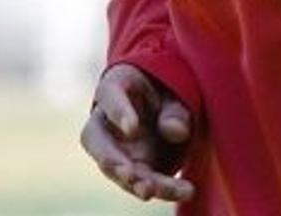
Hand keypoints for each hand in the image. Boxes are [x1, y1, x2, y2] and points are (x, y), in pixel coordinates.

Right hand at [79, 63, 194, 203]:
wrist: (163, 111)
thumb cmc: (164, 94)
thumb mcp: (174, 95)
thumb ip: (175, 111)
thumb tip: (176, 131)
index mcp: (113, 88)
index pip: (109, 96)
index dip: (118, 113)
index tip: (132, 129)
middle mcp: (104, 121)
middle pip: (95, 140)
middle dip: (112, 160)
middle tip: (129, 175)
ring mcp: (114, 150)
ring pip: (118, 169)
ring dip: (137, 183)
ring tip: (154, 191)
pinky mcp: (131, 170)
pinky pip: (141, 183)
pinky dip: (162, 190)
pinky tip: (185, 190)